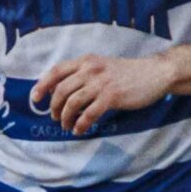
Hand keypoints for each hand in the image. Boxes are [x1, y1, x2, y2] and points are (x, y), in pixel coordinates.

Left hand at [31, 53, 174, 135]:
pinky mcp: (112, 97)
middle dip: (54, 107)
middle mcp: (90, 70)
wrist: (155, 73)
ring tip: (66, 126)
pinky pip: (88, 114)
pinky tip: (79, 130)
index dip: (42, 86)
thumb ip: (82, 73)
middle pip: (61, 90)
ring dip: (65, 118)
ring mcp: (101, 83)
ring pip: (72, 103)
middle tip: (55, 117)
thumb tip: (59, 90)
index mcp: (86, 61)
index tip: (35, 99)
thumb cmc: (127, 72)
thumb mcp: (101, 66)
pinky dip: (80, 124)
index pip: (55, 71)